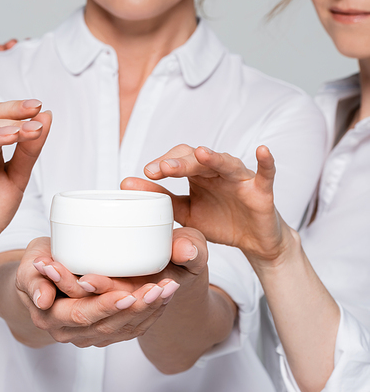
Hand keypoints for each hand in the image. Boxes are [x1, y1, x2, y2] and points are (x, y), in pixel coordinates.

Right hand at [13, 234, 208, 347]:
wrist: (42, 279)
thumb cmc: (37, 264)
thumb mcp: (28, 266)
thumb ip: (32, 281)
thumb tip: (43, 299)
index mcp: (51, 317)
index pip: (83, 315)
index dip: (106, 306)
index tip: (127, 294)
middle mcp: (70, 332)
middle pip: (109, 326)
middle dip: (137, 308)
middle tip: (158, 288)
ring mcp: (89, 335)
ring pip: (124, 329)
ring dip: (150, 310)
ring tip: (169, 288)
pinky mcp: (105, 332)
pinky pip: (131, 328)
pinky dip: (151, 313)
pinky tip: (166, 295)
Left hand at [122, 144, 293, 263]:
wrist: (254, 241)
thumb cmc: (221, 221)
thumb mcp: (187, 213)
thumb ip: (162, 199)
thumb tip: (127, 185)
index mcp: (199, 174)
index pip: (179, 159)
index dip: (164, 163)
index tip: (147, 173)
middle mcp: (218, 171)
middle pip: (198, 160)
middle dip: (180, 162)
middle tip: (162, 170)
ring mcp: (241, 178)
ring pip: (226, 163)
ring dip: (214, 158)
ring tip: (201, 154)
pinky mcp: (262, 191)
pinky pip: (266, 173)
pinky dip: (266, 162)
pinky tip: (263, 150)